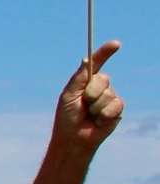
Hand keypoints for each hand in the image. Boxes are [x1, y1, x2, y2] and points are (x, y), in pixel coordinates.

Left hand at [53, 40, 124, 157]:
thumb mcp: (69, 95)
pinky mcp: (117, 110)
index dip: (106, 53)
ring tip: (89, 115)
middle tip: (83, 104)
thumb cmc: (67, 117)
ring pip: (109, 94)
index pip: (97, 64)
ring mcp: (109, 98)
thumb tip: (86, 59)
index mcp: (85, 82)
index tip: (115, 44)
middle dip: (91, 92)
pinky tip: (98, 121)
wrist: (73, 139)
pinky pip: (116, 105)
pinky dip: (105, 114)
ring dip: (96, 106)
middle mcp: (99, 87)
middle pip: (103, 79)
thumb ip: (78, 78)